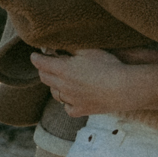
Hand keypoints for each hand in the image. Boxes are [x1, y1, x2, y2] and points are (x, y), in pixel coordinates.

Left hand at [31, 48, 157, 117]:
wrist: (123, 88)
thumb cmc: (107, 65)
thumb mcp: (88, 50)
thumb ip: (71, 48)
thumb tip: (60, 45)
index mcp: (62, 69)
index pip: (41, 63)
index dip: (36, 58)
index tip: (34, 55)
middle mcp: (63, 86)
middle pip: (45, 78)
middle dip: (43, 70)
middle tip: (45, 65)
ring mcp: (71, 100)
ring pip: (55, 94)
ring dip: (54, 86)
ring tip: (59, 80)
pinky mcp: (81, 110)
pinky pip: (67, 108)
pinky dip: (66, 102)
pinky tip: (71, 98)